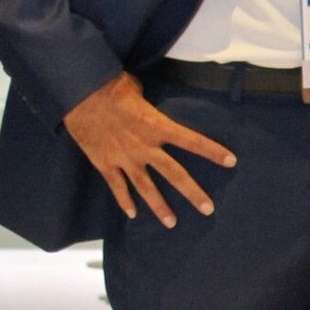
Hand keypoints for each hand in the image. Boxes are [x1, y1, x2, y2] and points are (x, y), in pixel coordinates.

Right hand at [63, 72, 236, 227]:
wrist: (78, 94)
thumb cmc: (110, 85)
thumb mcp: (136, 90)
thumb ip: (147, 105)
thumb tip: (145, 106)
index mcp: (157, 126)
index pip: (192, 141)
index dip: (212, 151)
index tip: (231, 161)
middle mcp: (145, 147)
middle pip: (175, 175)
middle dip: (193, 193)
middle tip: (208, 209)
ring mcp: (124, 158)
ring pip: (147, 189)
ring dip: (160, 207)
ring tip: (172, 223)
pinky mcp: (104, 163)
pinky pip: (117, 187)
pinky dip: (124, 201)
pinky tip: (132, 214)